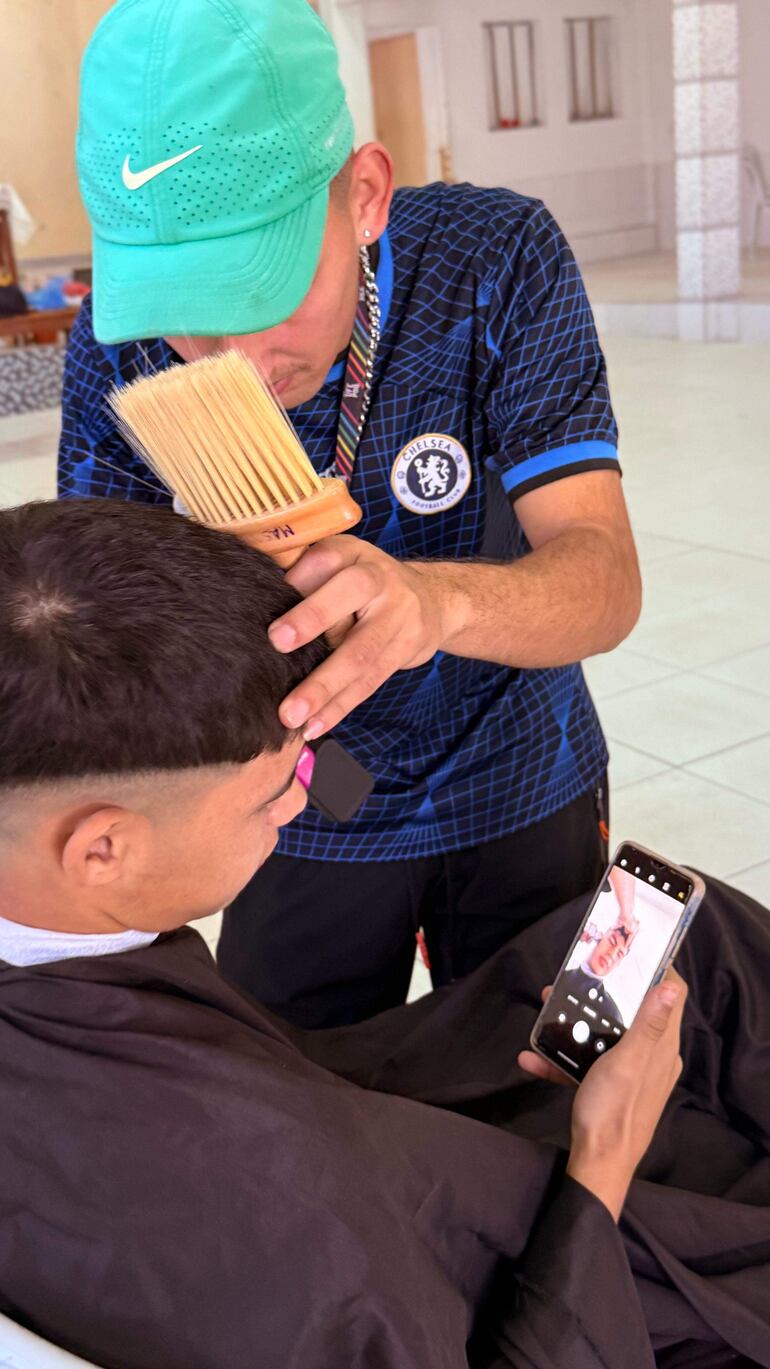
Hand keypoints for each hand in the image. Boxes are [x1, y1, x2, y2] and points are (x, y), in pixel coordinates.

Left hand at [267, 537, 464, 736]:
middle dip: (312, 622)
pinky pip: (369, 683)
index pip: (327, 561)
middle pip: (349, 600)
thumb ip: (305, 577)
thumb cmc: (364, 582)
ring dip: (324, 688)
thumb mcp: (340, 562)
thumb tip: (262, 605)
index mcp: (355, 554)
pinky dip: (339, 707)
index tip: (274, 623)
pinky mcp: (404, 651)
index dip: (300, 582)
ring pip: (360, 654)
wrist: (432, 600)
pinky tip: (315, 726)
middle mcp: (381, 581)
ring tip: (292, 715)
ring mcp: (398, 617)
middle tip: (277, 645)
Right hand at [518, 968, 686, 1219]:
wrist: (597, 1164)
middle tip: (578, 976)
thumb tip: (671, 986)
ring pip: (607, 1036)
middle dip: (606, 992)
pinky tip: (532, 1057)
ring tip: (548, 1006)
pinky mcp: (611, 1088)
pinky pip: (588, 1063)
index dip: (657, 969)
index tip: (629, 951)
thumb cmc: (613, 1110)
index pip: (672, 996)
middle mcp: (652, 1056)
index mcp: (661, 1046)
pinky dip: (564, 1058)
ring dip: (579, 1022)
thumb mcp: (628, 1061)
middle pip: (635, 1012)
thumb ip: (649, 1024)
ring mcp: (631, 1073)